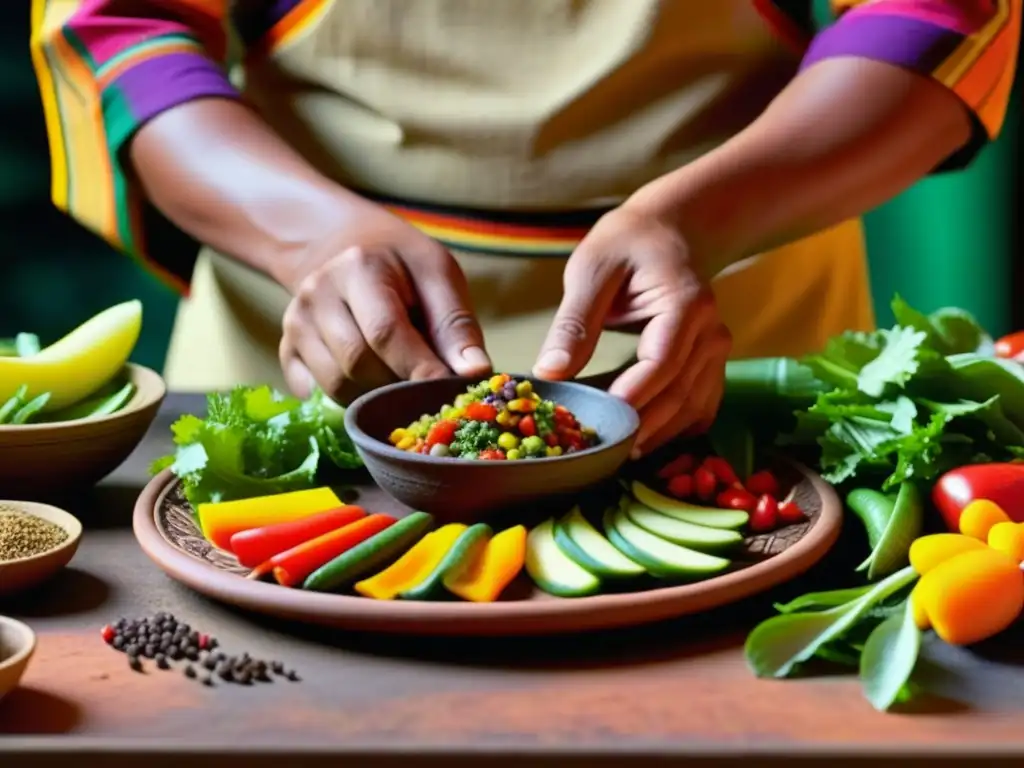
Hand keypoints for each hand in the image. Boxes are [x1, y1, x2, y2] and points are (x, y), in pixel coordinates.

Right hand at [276, 198, 491, 402]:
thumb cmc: (402, 266)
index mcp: (359, 267)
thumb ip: (456, 324)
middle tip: (427, 391)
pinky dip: (346, 400)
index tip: (447, 393)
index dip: (418, 369)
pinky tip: (368, 385)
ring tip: (399, 382)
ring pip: (334, 384)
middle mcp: (317, 293)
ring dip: (373, 396)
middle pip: (356, 363)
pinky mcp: (286, 347)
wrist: (345, 248)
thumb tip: (476, 372)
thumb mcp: (438, 275)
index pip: (385, 332)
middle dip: (397, 385)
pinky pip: (314, 393)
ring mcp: (296, 321)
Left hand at [533, 203, 730, 456]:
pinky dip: (671, 431)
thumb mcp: (591, 270)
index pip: (661, 363)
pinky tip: (638, 442)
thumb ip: (574, 323)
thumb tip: (551, 374)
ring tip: (609, 454)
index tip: (597, 422)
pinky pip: (698, 410)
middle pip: (678, 395)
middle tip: (594, 451)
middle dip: (637, 427)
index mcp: (686, 304)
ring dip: (653, 436)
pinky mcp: (712, 367)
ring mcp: (718, 352)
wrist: (670, 231)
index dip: (630, 399)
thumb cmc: (626, 245)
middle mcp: (712, 332)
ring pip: (690, 410)